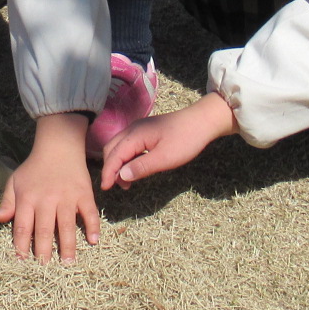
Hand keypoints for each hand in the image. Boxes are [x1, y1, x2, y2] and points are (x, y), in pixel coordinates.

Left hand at [0, 113, 100, 262]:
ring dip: (68, 245)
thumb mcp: (15, 181)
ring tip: (68, 263)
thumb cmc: (34, 167)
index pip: (22, 226)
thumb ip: (7, 202)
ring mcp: (66, 197)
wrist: (58, 146)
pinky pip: (89, 212)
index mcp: (27, 198)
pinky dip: (92, 226)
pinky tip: (93, 241)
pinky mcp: (83, 194)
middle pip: (43, 230)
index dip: (21, 244)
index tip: (22, 260)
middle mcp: (46, 199)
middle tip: (45, 267)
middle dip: (43, 250)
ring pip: (66, 225)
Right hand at [100, 94, 236, 189]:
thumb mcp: (165, 158)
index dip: (108, 173)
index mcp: (135, 135)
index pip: (114, 155)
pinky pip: (128, 144)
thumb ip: (142, 167)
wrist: (203, 121)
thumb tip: (121, 176)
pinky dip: (126, 157)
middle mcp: (133, 129)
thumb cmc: (186, 139)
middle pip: (111, 149)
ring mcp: (139, 128)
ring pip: (119, 146)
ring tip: (125, 181)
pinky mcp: (146, 130)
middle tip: (116, 186)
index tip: (105, 188)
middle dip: (110, 168)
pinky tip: (134, 167)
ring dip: (118, 163)